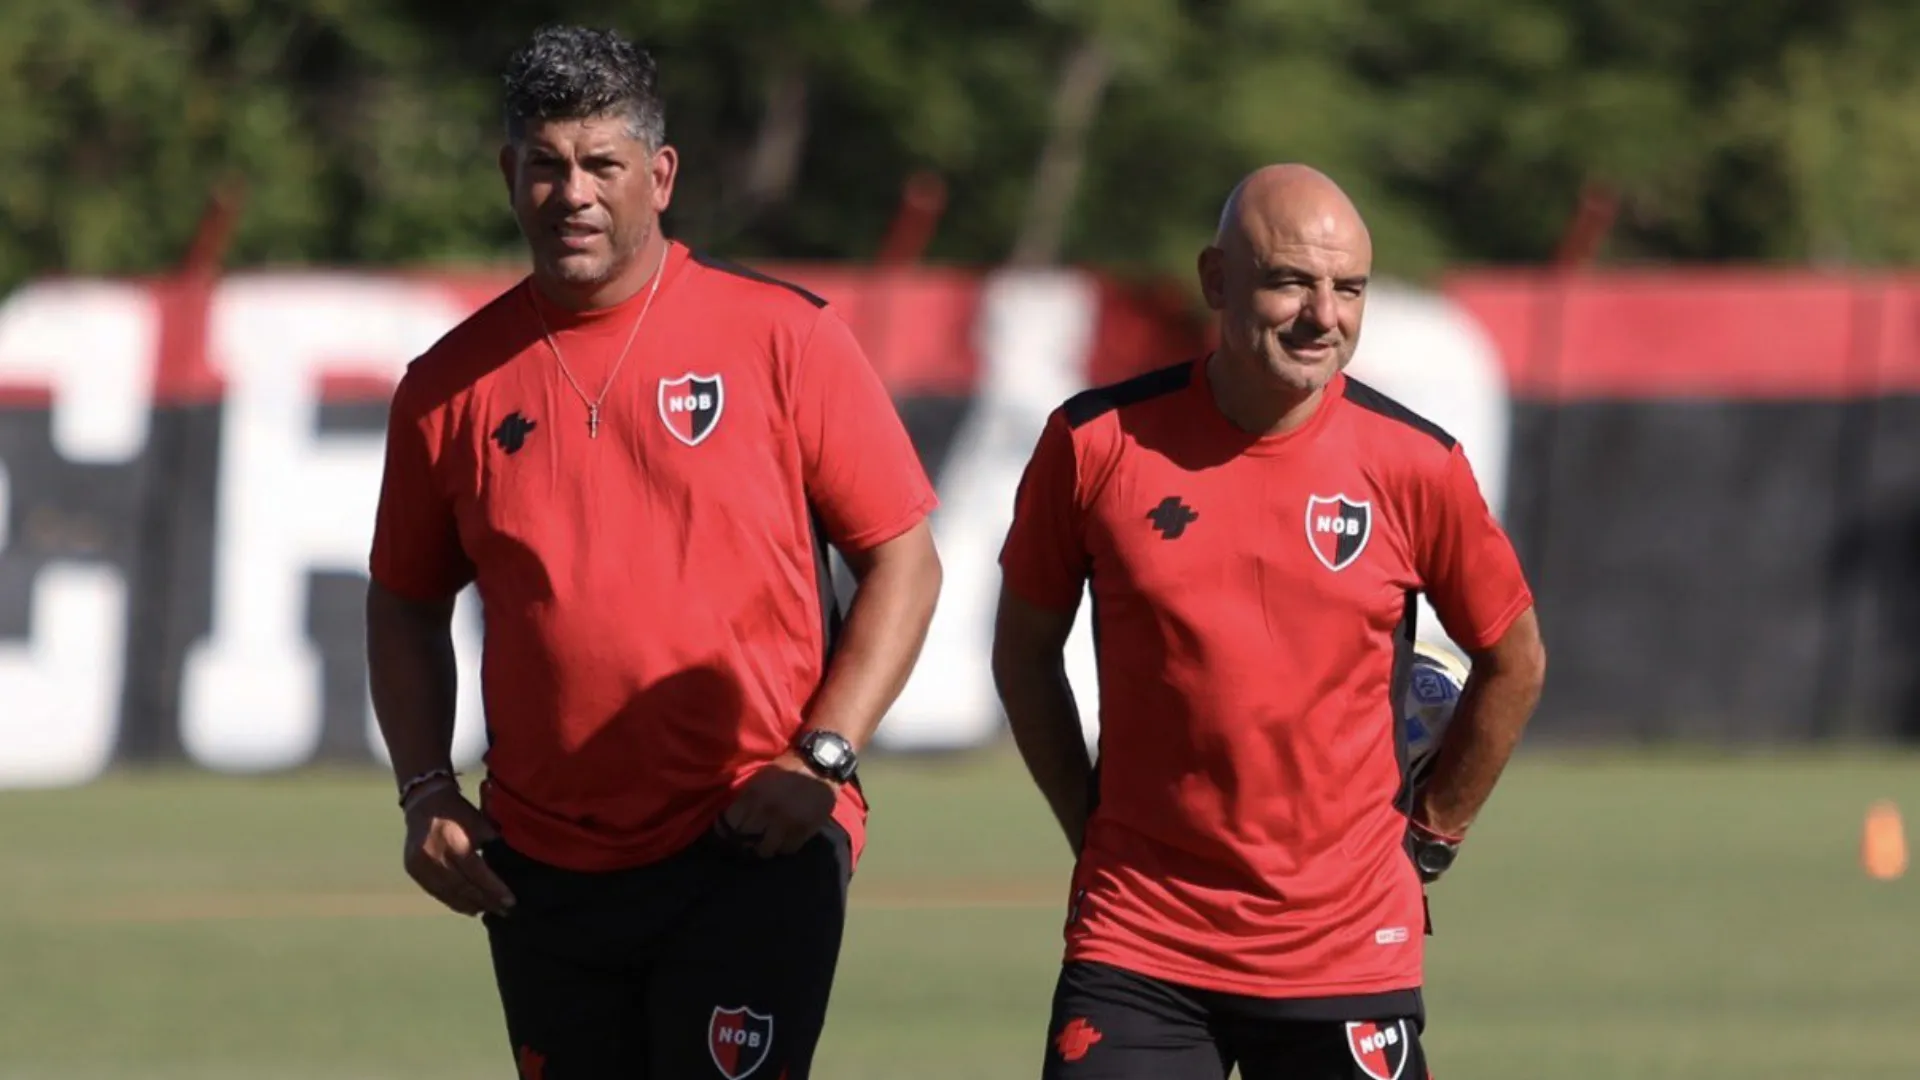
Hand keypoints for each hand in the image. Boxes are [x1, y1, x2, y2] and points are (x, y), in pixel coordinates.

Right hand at [402, 786, 515, 916]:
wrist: (425, 802)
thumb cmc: (459, 812)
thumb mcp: (480, 824)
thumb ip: (493, 845)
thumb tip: (512, 869)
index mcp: (455, 843)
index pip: (478, 874)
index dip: (494, 890)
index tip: (510, 902)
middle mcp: (435, 857)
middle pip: (463, 887)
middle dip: (486, 901)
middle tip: (503, 911)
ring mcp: (421, 866)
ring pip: (448, 893)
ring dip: (469, 905)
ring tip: (487, 911)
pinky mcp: (413, 870)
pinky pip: (435, 891)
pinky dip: (452, 901)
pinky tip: (467, 907)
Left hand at [717, 752, 838, 857]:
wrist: (819, 765)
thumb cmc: (787, 769)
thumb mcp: (759, 779)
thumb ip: (746, 800)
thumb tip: (733, 822)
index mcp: (753, 796)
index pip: (730, 824)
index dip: (726, 831)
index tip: (728, 834)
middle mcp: (767, 812)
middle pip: (746, 840)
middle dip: (744, 841)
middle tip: (747, 840)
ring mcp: (786, 823)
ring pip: (766, 850)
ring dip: (764, 847)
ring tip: (766, 842)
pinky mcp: (804, 831)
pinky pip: (787, 849)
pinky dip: (784, 847)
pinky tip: (784, 839)